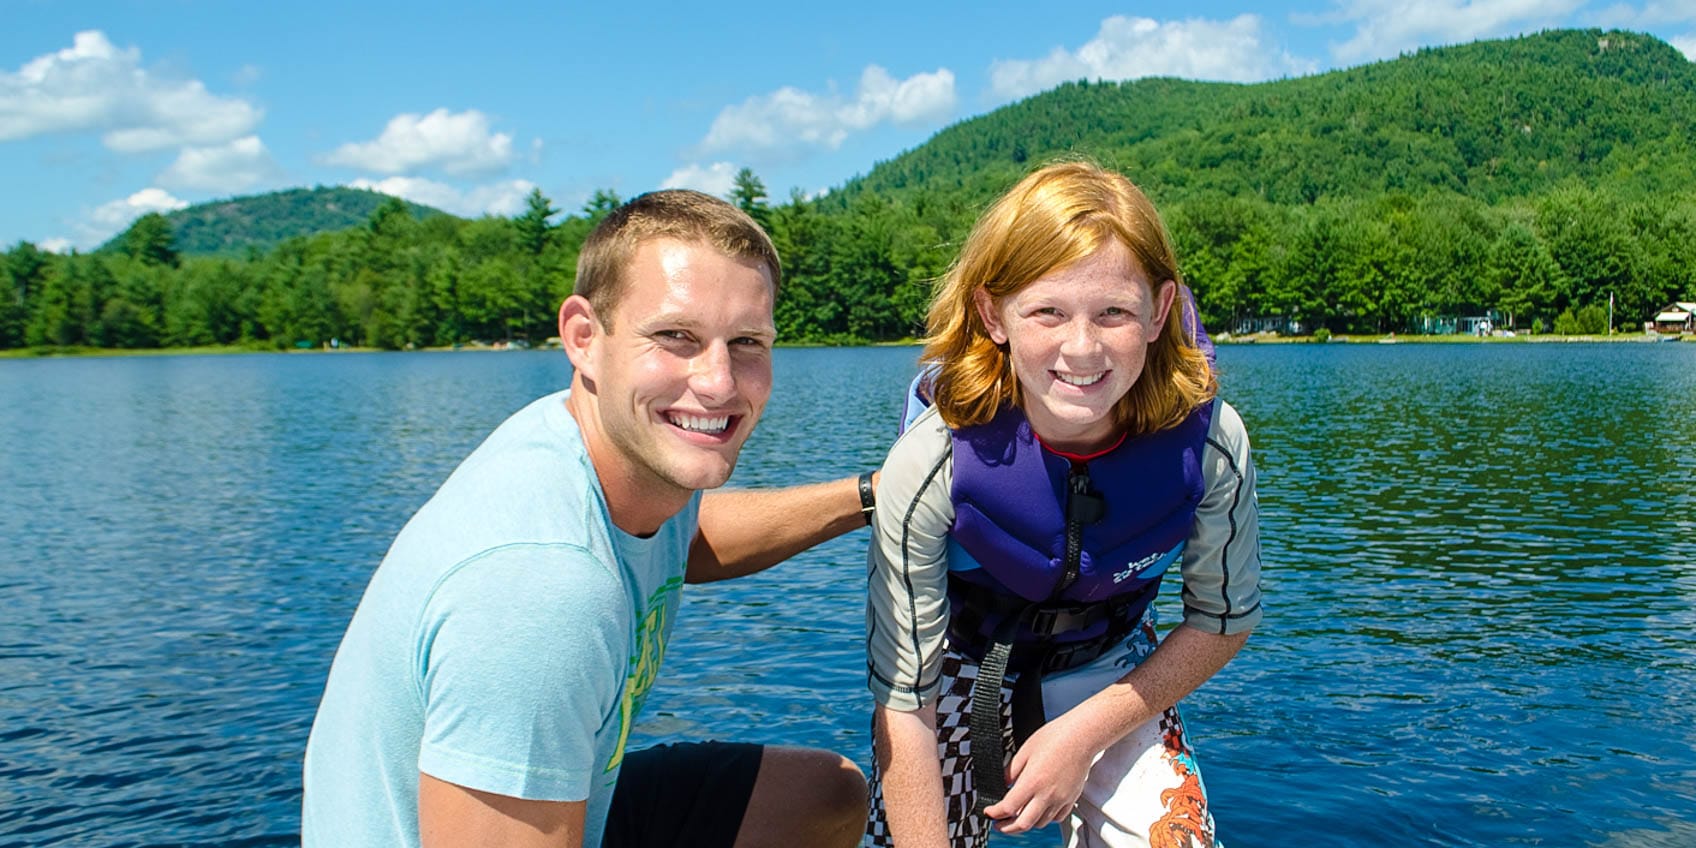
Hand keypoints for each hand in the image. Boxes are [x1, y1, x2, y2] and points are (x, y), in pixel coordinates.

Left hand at [982, 715, 1099, 833]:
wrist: (1081, 736)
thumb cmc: (1055, 737)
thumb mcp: (1025, 750)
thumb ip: (1012, 770)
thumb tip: (1004, 782)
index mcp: (1032, 781)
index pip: (1008, 807)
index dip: (995, 813)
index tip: (989, 812)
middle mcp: (1047, 794)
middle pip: (1023, 824)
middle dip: (1007, 827)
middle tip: (999, 824)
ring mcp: (1061, 798)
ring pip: (1040, 823)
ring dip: (1026, 823)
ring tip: (1017, 817)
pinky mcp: (1071, 798)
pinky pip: (1056, 818)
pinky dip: (1045, 819)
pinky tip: (1039, 811)